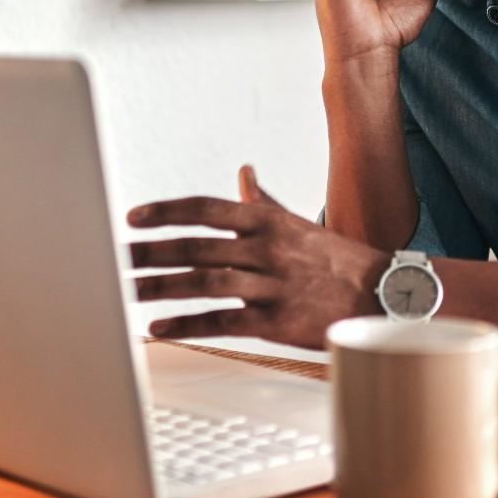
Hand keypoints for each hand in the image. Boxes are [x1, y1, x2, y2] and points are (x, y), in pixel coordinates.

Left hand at [127, 165, 388, 349]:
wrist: (381, 295)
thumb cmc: (334, 259)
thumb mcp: (296, 223)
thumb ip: (263, 201)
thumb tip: (243, 171)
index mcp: (267, 221)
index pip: (206, 209)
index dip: (166, 212)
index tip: (133, 217)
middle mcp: (266, 249)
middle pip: (196, 247)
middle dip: (151, 252)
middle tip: (116, 257)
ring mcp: (271, 286)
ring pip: (205, 283)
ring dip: (161, 287)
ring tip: (127, 291)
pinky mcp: (276, 322)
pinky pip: (223, 322)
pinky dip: (188, 324)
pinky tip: (160, 326)